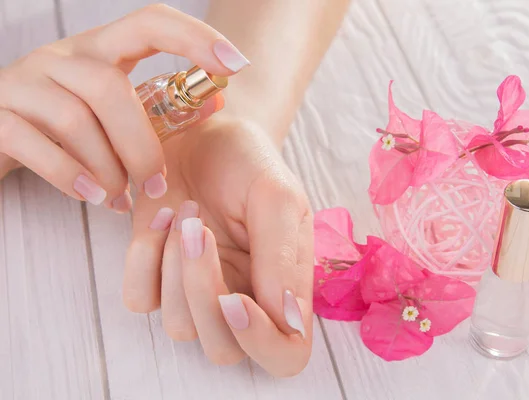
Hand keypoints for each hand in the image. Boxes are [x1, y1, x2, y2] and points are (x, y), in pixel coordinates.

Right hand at [0, 4, 246, 211]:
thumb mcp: (113, 111)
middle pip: (109, 87)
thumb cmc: (68, 128)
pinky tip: (92, 195)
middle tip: (156, 186)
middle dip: (142, 146)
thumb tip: (217, 99)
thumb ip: (157, 108)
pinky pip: (33, 144)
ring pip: (75, 119)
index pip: (150, 22)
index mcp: (99, 50)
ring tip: (122, 199)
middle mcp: (61, 58)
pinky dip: (70, 176)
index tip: (235, 66)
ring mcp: (23, 83)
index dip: (195, 38)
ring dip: (109, 168)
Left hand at [124, 116, 313, 376]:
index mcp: (282, 283)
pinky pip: (140, 300)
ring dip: (175, 267)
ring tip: (186, 213)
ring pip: (179, 327)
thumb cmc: (248, 160)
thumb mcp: (277, 195)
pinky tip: (161, 217)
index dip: (262, 343)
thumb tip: (289, 319)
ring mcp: (195, 288)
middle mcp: (242, 295)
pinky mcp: (156, 273)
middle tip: (200, 231)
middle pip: (223, 349)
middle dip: (204, 295)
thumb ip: (284, 256)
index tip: (236, 300)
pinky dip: (144, 260)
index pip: (286, 352)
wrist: (204, 129)